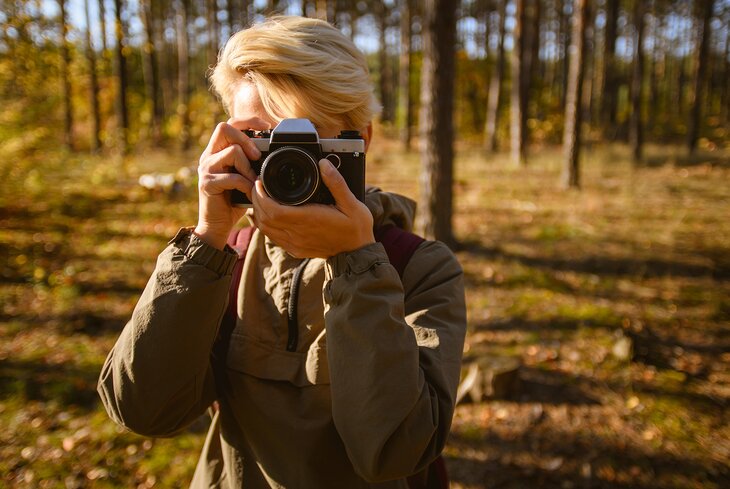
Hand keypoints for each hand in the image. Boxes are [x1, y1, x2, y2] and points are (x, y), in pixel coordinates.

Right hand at [194, 118, 267, 248]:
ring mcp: (206, 169)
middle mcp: (209, 156)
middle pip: (225, 128)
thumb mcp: (244, 177)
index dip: (248, 121)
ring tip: (253, 181)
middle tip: (257, 156)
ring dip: (248, 167)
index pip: (229, 123)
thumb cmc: (233, 201)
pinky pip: (233, 177)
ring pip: (232, 151)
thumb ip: (250, 162)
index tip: (266, 126)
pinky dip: (245, 185)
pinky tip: (248, 194)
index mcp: (217, 151)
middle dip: (246, 139)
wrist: (217, 225)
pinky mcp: (207, 183)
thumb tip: (271, 151)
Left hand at [248, 159, 374, 257]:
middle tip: (257, 186)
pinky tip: (267, 215)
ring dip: (259, 213)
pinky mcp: (296, 249)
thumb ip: (337, 183)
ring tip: (260, 197)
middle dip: (256, 200)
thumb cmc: (356, 228)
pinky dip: (265, 225)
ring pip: (266, 229)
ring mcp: (295, 243)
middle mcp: (299, 234)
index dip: (261, 196)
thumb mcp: (352, 203)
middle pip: (265, 219)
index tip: (259, 182)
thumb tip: (324, 164)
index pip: (274, 210)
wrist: (357, 254)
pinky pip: (273, 237)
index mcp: (309, 220)